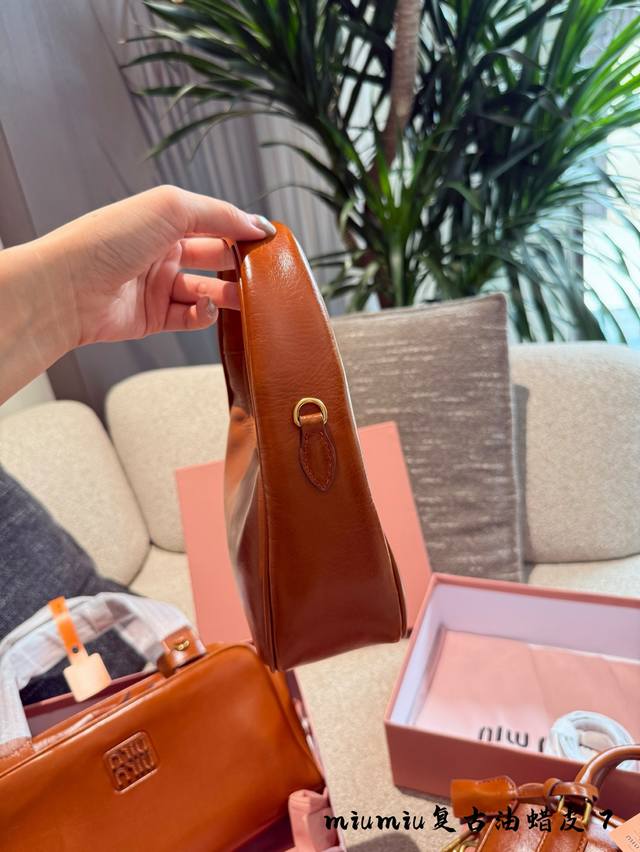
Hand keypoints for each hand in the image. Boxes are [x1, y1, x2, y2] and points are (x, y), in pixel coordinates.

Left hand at [40, 185, 274, 344]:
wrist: (69, 289)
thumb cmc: (111, 240)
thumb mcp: (171, 208)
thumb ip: (219, 214)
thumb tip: (258, 224)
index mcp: (165, 219)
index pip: (215, 222)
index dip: (243, 230)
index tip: (271, 242)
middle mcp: (163, 250)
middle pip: (216, 257)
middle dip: (241, 264)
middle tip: (264, 273)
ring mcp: (159, 285)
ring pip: (209, 291)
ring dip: (230, 295)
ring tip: (247, 298)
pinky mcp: (156, 317)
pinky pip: (193, 318)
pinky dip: (205, 316)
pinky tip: (206, 309)